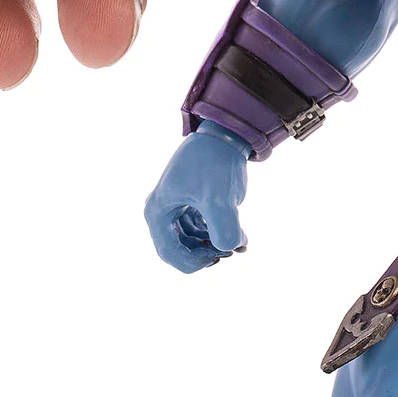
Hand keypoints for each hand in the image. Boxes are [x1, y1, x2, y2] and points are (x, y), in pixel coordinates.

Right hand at [145, 121, 248, 272]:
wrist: (225, 134)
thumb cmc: (214, 162)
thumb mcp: (219, 198)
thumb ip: (224, 229)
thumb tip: (231, 248)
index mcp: (158, 211)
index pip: (169, 253)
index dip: (194, 262)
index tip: (218, 257)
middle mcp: (162, 211)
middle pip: (180, 248)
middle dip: (205, 253)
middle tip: (231, 249)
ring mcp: (176, 206)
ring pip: (191, 240)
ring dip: (213, 244)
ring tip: (239, 242)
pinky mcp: (191, 201)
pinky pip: (200, 227)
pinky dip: (216, 233)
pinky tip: (239, 235)